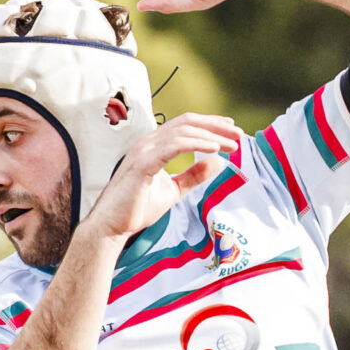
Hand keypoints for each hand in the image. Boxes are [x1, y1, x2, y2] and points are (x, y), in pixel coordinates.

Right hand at [82, 112, 242, 243]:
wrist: (111, 226)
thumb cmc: (136, 209)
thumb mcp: (173, 190)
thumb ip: (193, 175)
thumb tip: (217, 162)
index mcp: (153, 145)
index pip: (185, 125)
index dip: (210, 124)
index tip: (232, 130)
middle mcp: (147, 142)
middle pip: (187, 122)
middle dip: (216, 125)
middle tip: (239, 133)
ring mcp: (143, 150)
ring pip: (183, 131)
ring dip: (211, 135)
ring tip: (231, 145)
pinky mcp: (143, 163)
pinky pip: (174, 146)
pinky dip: (197, 144)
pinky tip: (214, 149)